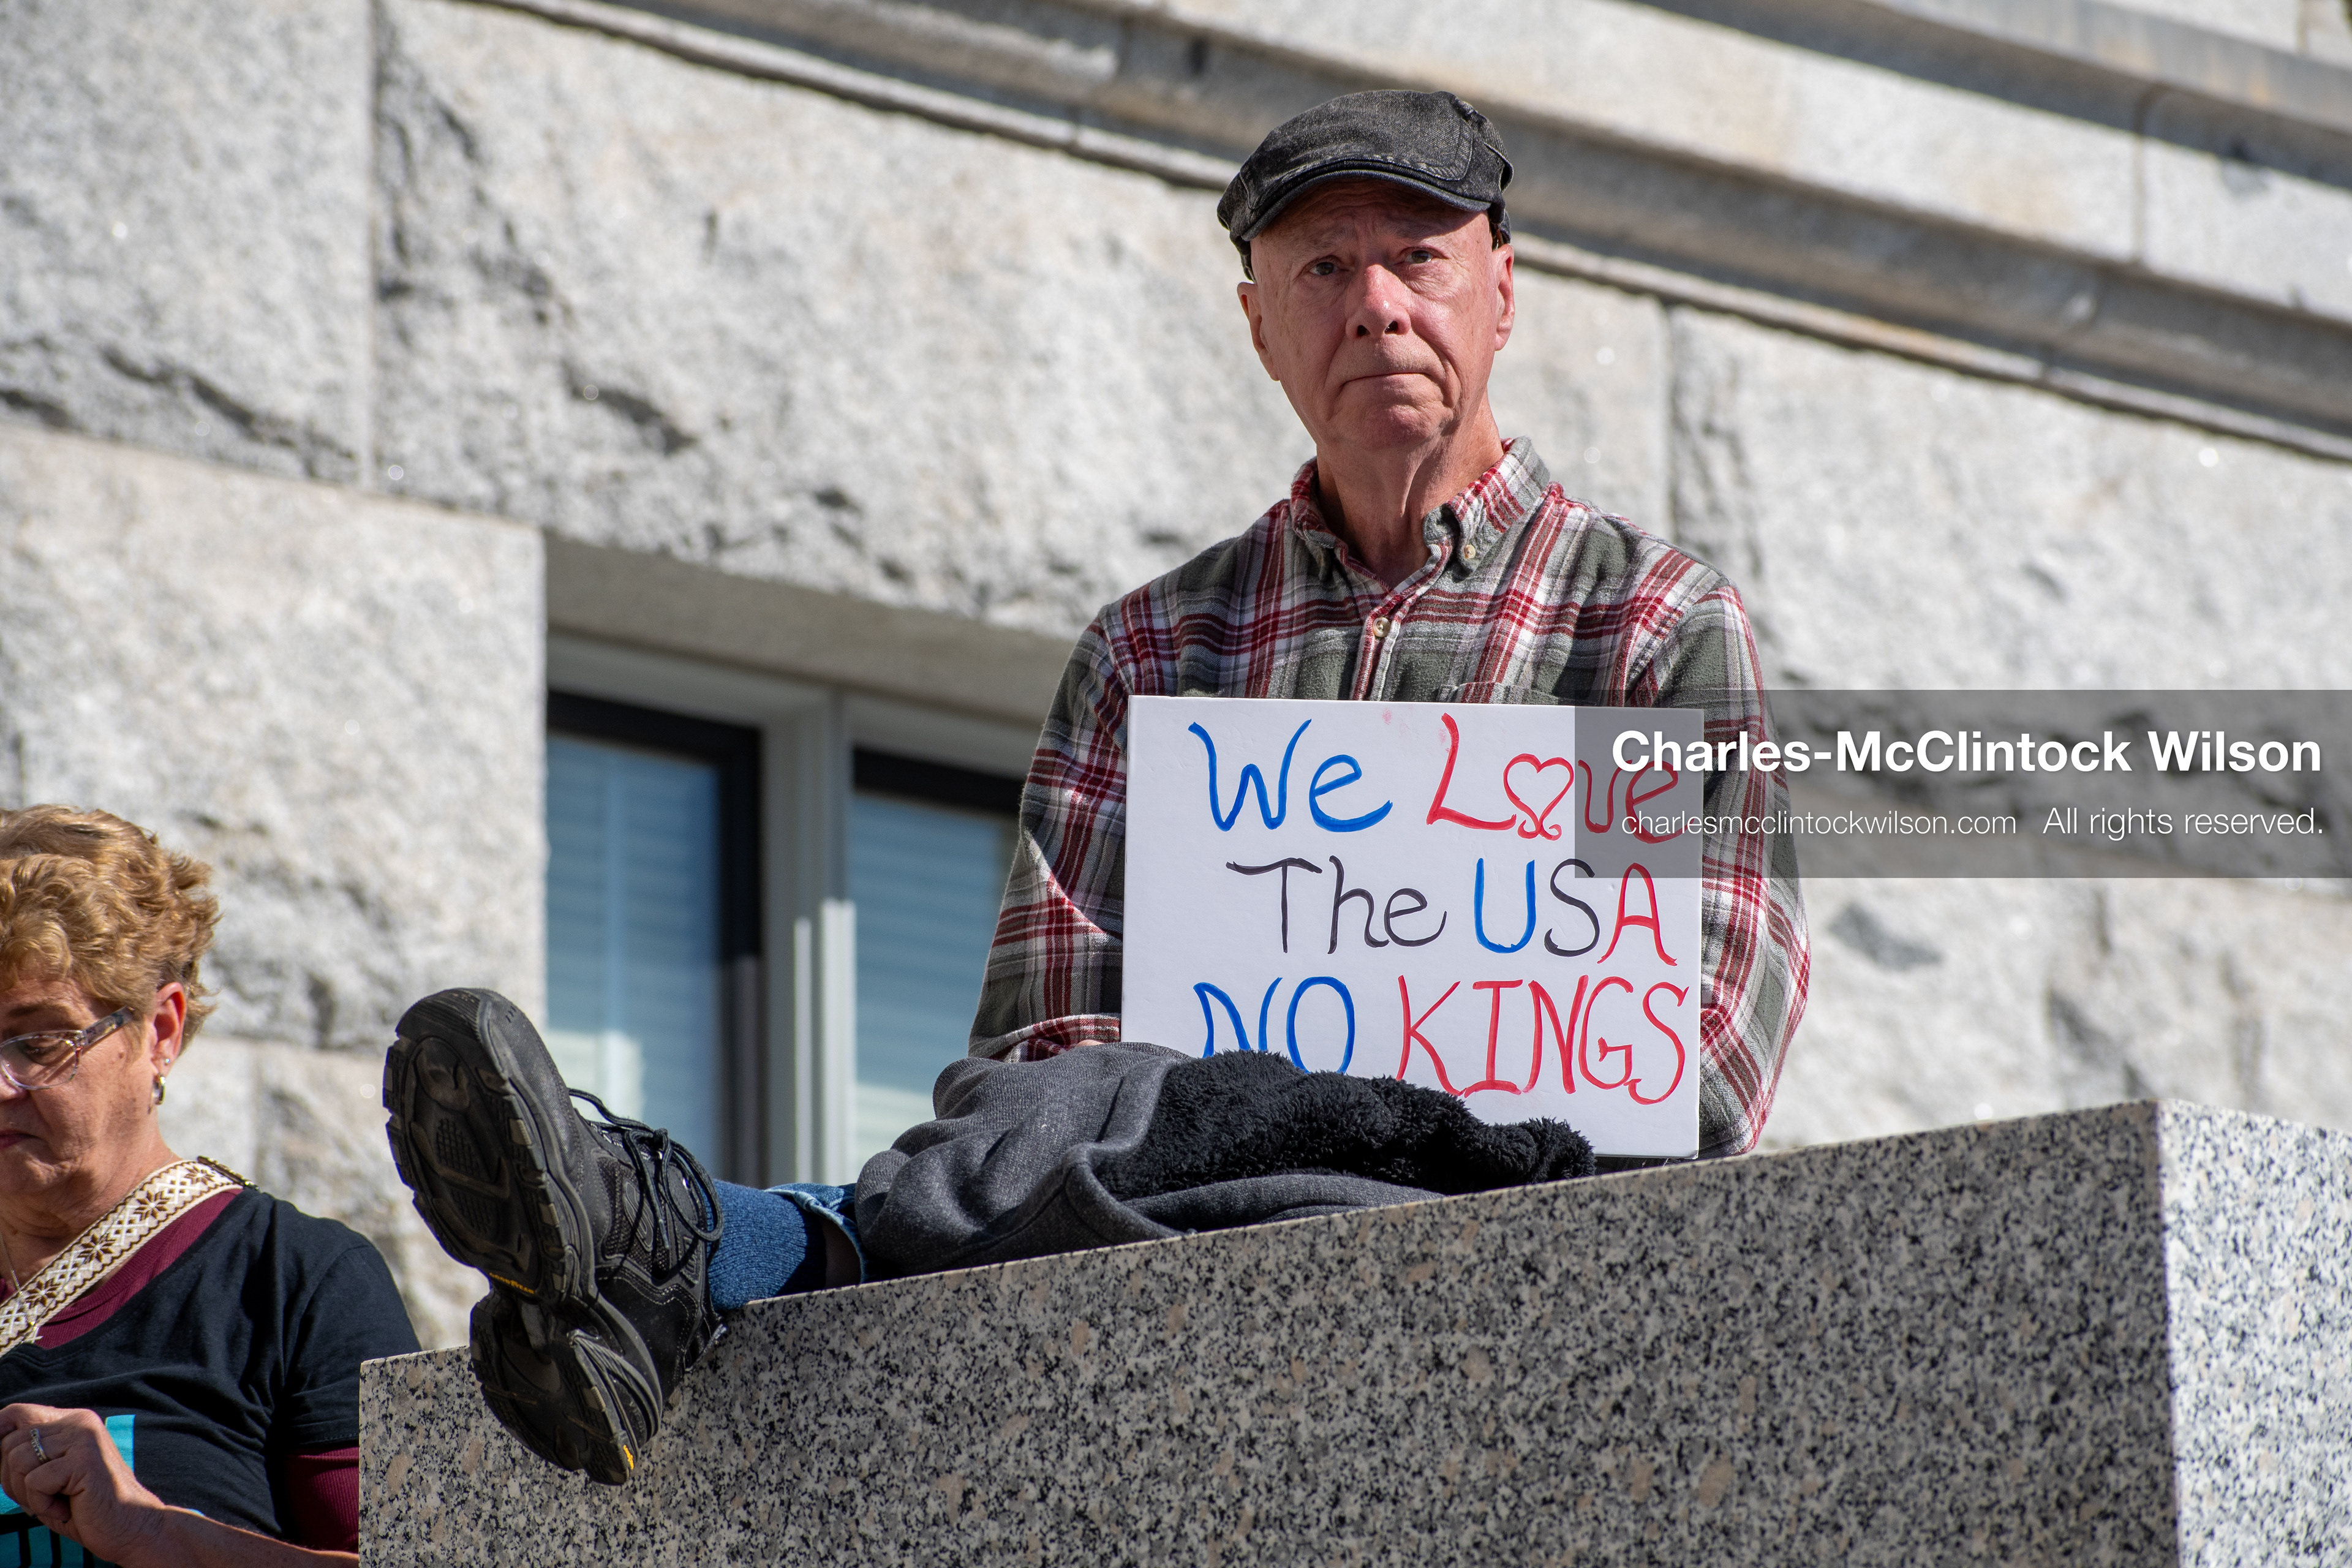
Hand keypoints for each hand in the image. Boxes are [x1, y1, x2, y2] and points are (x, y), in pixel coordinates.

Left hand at [0, 1403, 172, 1563]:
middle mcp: (79, 1422)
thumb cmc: (85, 1508)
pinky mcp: (85, 1459)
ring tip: (59, 1501)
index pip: (17, 1413)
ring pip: (18, 1461)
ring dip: (28, 1494)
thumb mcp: (49, 1477)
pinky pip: (35, 1482)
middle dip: (11, 1479)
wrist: (130, 1526)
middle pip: (10, 1443)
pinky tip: (69, 1508)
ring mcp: (84, 1438)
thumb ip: (26, 1458)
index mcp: (72, 1421)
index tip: (0, 1467)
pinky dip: (43, 1504)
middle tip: (43, 1497)